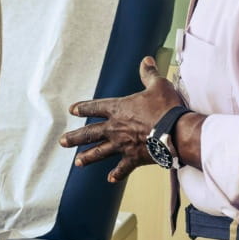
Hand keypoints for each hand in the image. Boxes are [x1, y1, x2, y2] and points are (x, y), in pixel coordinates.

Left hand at [58, 56, 184, 181]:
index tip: (72, 110)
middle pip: (91, 133)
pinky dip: (117, 174)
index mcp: (119, 109)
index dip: (83, 108)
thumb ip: (149, 74)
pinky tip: (110, 179)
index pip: (96, 107)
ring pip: (100, 152)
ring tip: (77, 162)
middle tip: (62, 142)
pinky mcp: (134, 158)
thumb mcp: (158, 85)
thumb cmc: (166, 107)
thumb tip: (146, 60)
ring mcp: (122, 145)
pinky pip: (123, 168)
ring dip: (88, 157)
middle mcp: (115, 128)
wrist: (175, 131)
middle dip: (75, 137)